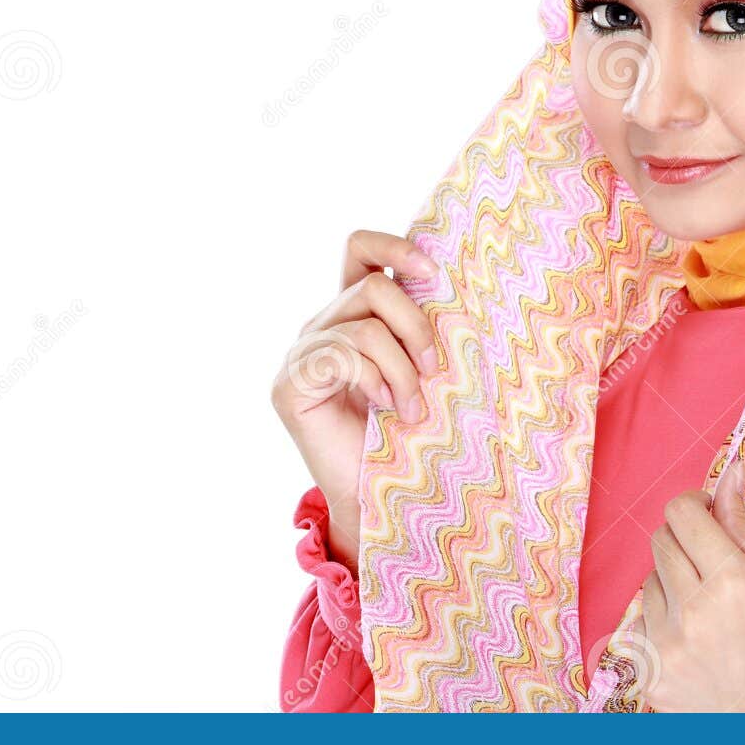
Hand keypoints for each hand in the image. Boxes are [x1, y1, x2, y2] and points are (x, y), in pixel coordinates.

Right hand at [269, 229, 438, 575]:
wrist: (380, 498)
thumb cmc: (409, 434)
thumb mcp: (423, 369)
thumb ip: (422, 328)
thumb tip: (455, 285)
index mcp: (353, 312)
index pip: (360, 248)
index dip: (395, 245)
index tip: (436, 273)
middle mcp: (322, 324)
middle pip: (373, 287)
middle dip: (417, 326)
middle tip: (436, 371)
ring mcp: (301, 353)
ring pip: (364, 326)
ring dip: (403, 368)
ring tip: (414, 407)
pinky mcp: (290, 384)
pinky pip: (342, 355)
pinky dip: (376, 380)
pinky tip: (385, 408)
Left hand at [633, 459, 744, 711]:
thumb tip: (725, 478)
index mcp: (731, 583)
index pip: (681, 513)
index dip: (693, 503)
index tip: (706, 511)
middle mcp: (692, 613)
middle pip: (660, 541)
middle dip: (684, 538)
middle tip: (711, 558)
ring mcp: (666, 647)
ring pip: (649, 581)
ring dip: (673, 582)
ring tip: (710, 608)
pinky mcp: (650, 674)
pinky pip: (641, 624)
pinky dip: (662, 623)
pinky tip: (696, 640)